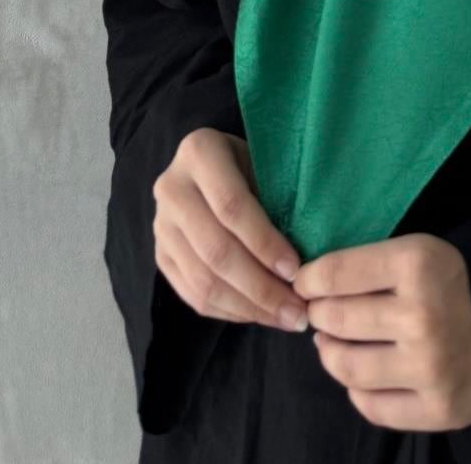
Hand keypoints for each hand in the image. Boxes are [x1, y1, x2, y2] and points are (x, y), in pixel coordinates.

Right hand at [152, 128, 309, 333]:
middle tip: (297, 312)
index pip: (231, 207)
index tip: (295, 271)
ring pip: (203, 280)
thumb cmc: (252, 163)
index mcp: (199, 152)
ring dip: (248, 308)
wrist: (209, 166)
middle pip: (216, 250)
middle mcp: (171, 188)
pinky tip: (259, 315)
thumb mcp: (265, 164)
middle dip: (260, 288)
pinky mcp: (160, 256)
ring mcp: (160, 226)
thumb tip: (310, 258)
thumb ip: (278, 199)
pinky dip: (229, 311)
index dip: (264, 242)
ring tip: (284, 319)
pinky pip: (192, 295)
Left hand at [293, 232, 470, 432]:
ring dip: (331, 353)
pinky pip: (372, 406)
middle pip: (334, 319)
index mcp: (418, 264)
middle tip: (322, 313)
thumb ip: (367, 265)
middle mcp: (421, 316)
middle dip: (318, 315)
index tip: (304, 285)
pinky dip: (358, 390)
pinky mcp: (438, 408)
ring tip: (335, 344)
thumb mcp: (419, 251)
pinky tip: (366, 373)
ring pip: (346, 367)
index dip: (308, 281)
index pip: (333, 274)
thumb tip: (308, 289)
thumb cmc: (457, 282)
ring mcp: (429, 367)